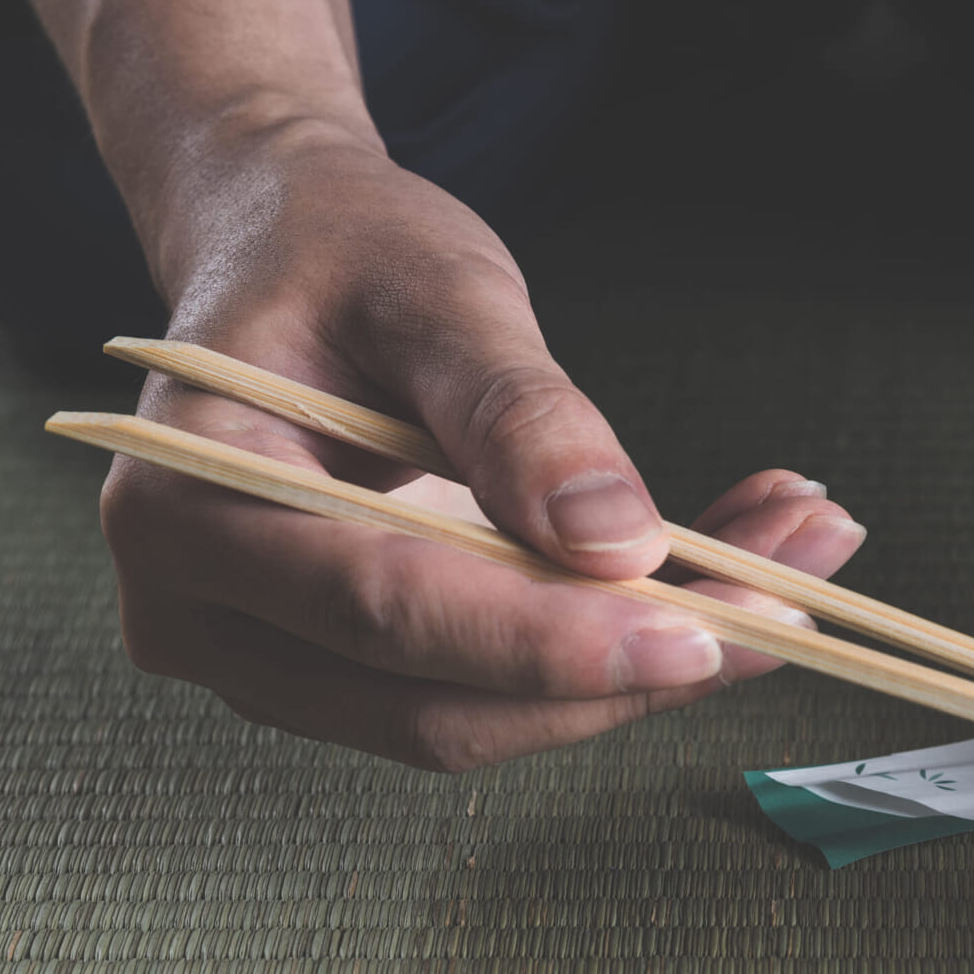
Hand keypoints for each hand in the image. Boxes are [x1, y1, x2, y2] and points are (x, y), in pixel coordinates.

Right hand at [102, 124, 866, 766]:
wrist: (292, 253)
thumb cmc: (342, 253)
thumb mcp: (437, 291)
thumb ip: (518, 413)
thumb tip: (615, 543)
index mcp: (184, 509)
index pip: (382, 609)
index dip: (548, 640)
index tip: (704, 630)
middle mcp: (201, 616)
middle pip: (437, 703)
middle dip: (627, 670)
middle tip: (789, 605)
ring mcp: (272, 660)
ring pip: (480, 721)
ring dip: (645, 669)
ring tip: (789, 570)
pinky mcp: (349, 671)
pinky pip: (492, 693)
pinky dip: (616, 651)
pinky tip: (725, 578)